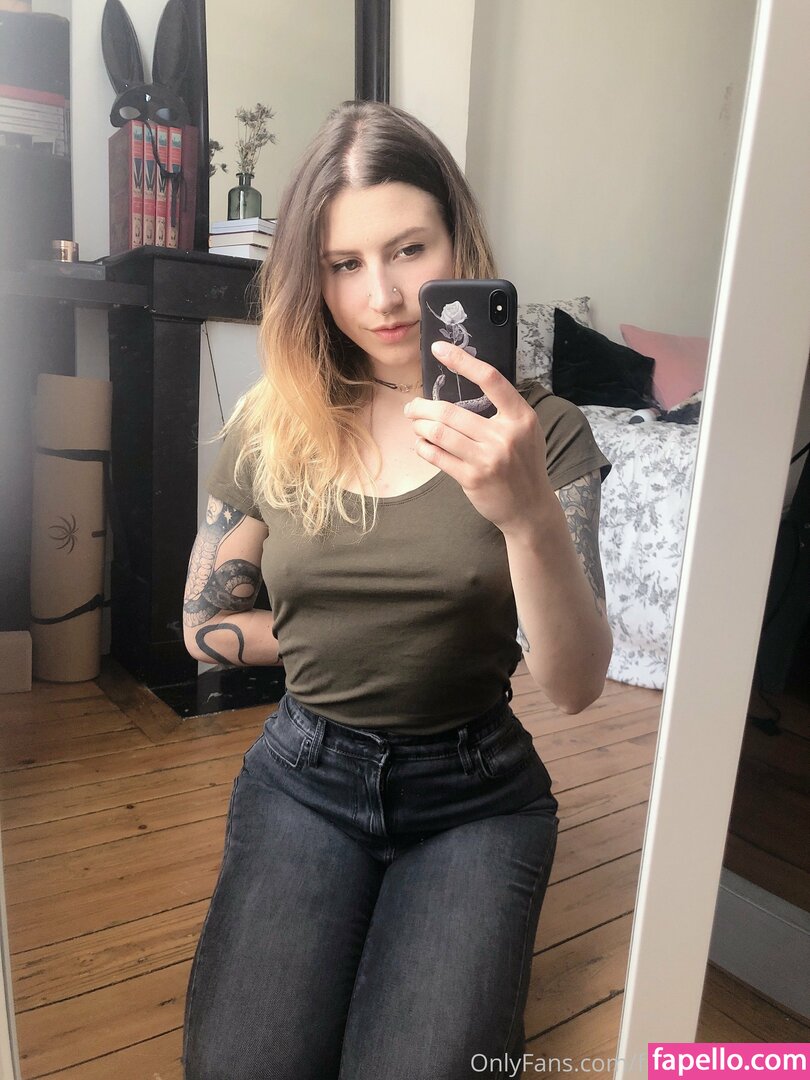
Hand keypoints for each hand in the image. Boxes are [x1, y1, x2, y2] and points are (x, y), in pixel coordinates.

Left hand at [404, 341, 555, 532]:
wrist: (530, 507)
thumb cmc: (523, 464)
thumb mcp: (526, 431)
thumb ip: (503, 410)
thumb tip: (463, 386)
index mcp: (521, 417)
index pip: (490, 379)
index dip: (462, 361)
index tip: (439, 349)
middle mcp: (505, 436)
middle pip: (451, 412)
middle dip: (422, 407)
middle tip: (412, 406)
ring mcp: (488, 459)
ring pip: (439, 433)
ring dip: (419, 426)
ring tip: (414, 423)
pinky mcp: (472, 479)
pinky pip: (437, 456)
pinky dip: (423, 447)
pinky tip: (421, 444)